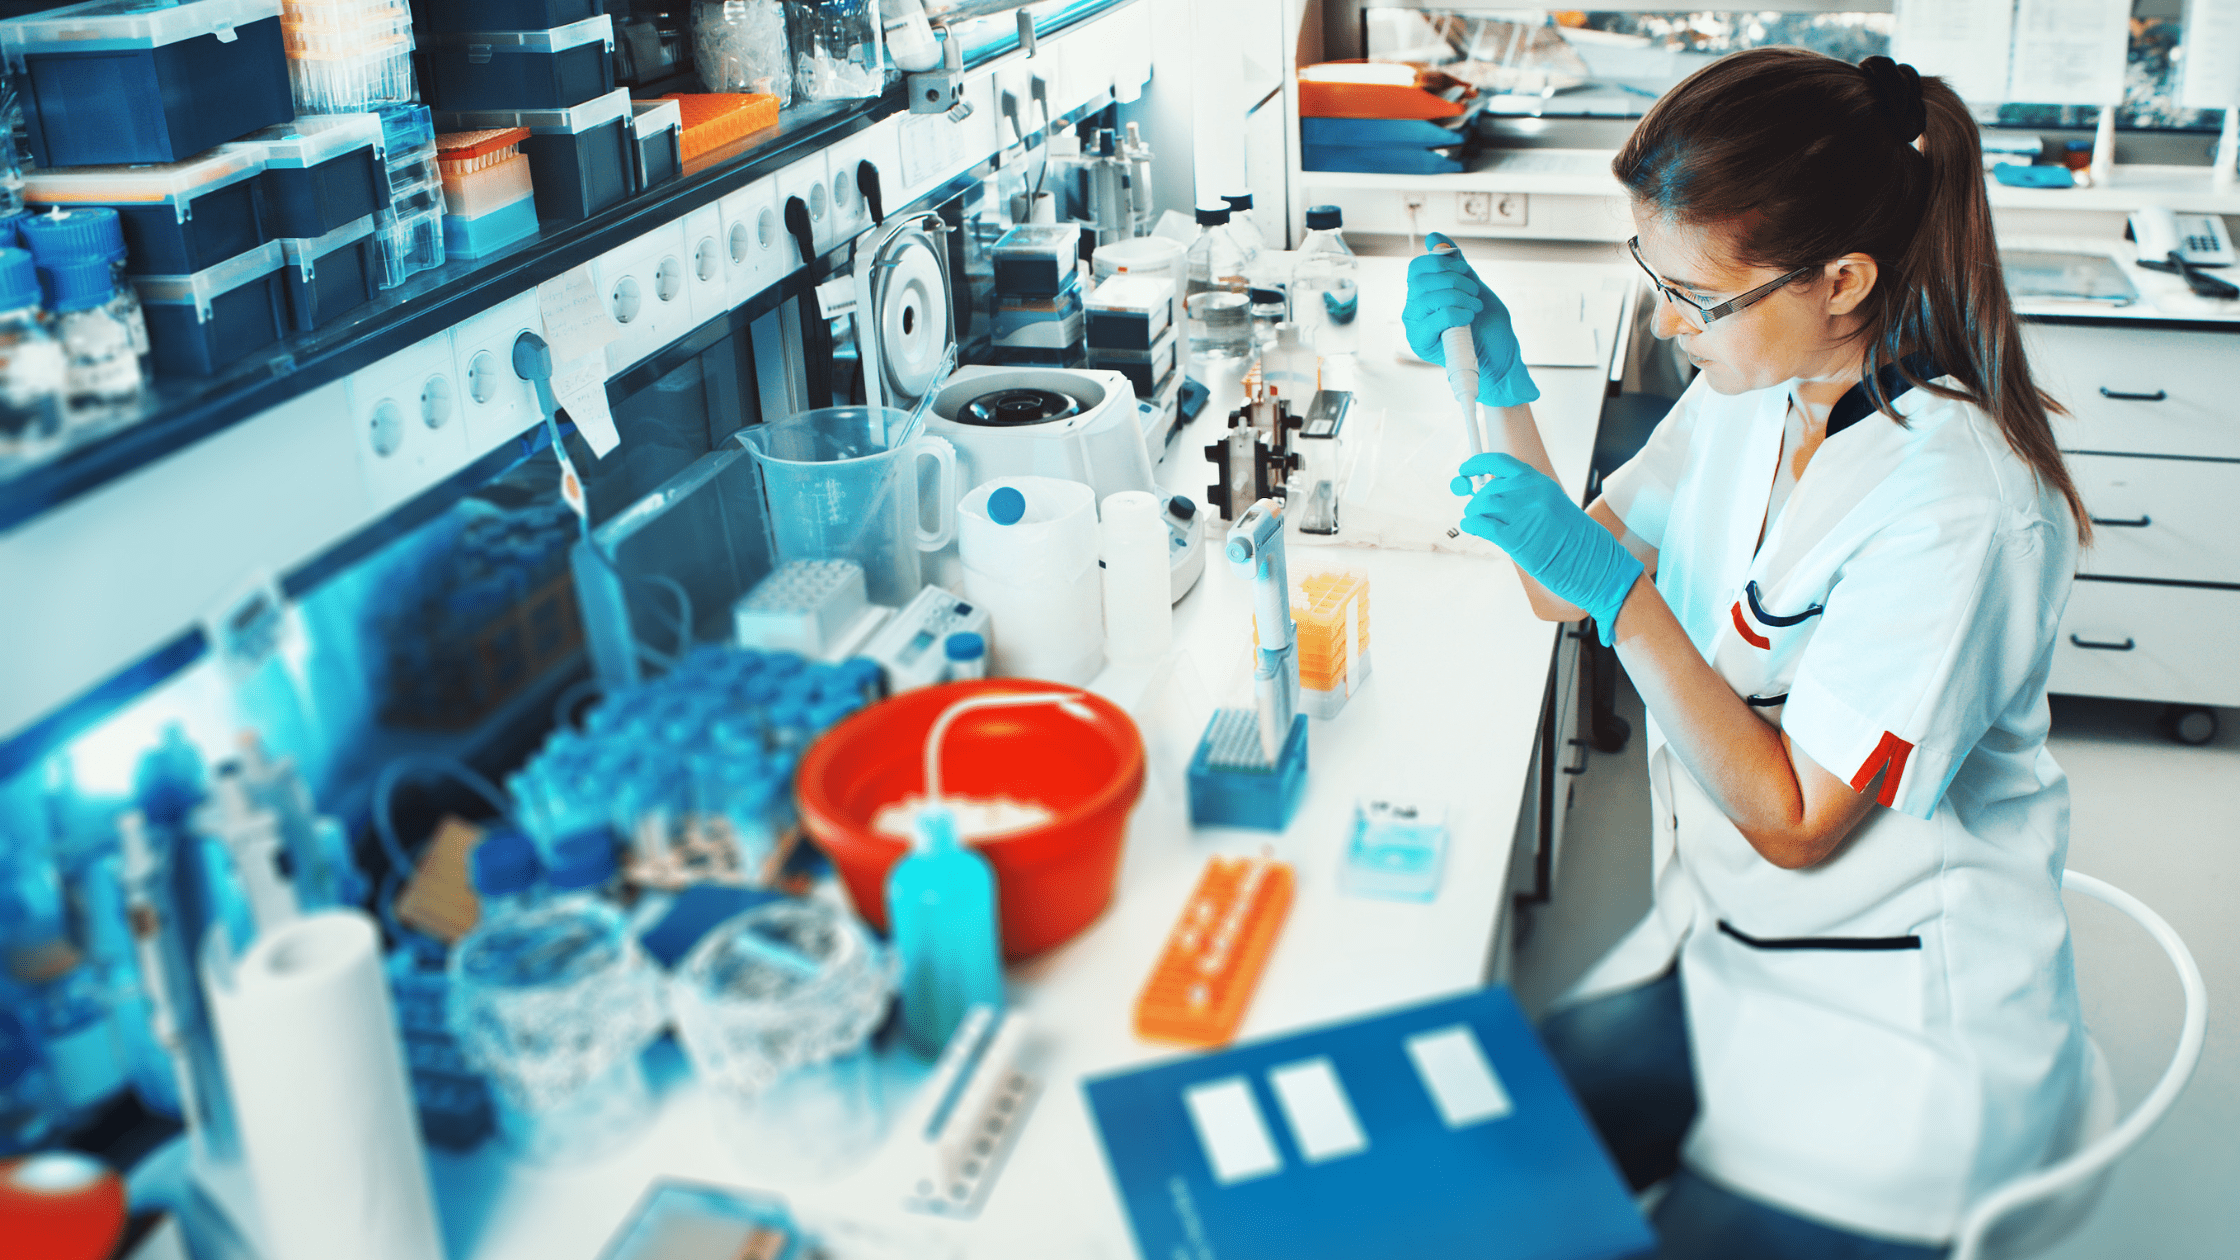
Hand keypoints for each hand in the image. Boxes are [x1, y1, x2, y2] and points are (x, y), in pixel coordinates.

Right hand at [1404, 233, 1539, 406]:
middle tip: (1473, 291)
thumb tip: (1434, 237)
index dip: (1439, 262)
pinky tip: (1469, 318)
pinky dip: (1456, 312)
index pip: (1417, 268)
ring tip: (1474, 307)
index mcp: (1423, 294)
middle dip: (1453, 279)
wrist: (1500, 359)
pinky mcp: (1421, 342)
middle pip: (1420, 280)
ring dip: (1458, 296)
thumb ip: (1455, 264)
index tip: (1464, 269)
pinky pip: (1434, 317)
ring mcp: (1415, 326)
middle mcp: (1414, 309)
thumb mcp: (1474, 287)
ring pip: (1426, 297)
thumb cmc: (1488, 327)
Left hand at [1451, 453, 1641, 641]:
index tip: (1464, 469)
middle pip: (1488, 488)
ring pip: (1481, 505)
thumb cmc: (1573, 541)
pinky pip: (1481, 525)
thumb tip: (1487, 495)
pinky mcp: (1516, 538)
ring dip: (1473, 513)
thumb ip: (1523, 498)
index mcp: (1541, 483)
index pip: (1501, 464)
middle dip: (1476, 500)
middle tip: (1473, 510)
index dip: (1478, 464)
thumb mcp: (1552, 507)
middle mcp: (1531, 494)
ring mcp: (1523, 515)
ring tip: (1474, 521)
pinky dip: (1471, 525)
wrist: (1593, 564)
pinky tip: (1470, 527)